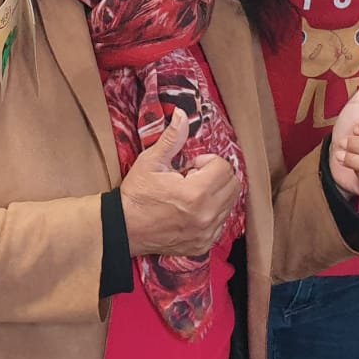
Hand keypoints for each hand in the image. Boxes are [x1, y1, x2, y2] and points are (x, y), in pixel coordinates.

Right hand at [119, 109, 243, 256]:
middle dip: (216, 176)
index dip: (207, 161)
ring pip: (230, 204)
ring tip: (191, 194)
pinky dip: (213, 212)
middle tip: (193, 178)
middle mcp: (206, 215)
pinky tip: (192, 209)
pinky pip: (222, 222)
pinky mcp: (203, 244)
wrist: (124, 229)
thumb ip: (172, 138)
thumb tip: (182, 114)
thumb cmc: (136, 194)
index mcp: (196, 193)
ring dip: (216, 194)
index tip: (190, 166)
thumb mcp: (151, 162)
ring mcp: (206, 233)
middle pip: (233, 185)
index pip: (224, 167)